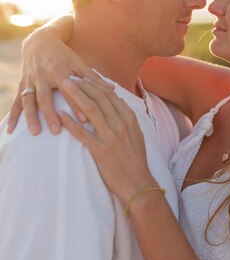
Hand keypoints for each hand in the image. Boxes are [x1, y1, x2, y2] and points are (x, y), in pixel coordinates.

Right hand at [7, 29, 101, 135]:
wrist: (39, 41)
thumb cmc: (64, 54)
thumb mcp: (78, 62)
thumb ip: (93, 78)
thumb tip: (113, 90)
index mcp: (58, 70)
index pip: (68, 90)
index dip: (75, 104)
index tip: (83, 119)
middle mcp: (42, 75)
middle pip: (45, 97)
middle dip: (50, 114)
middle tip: (57, 130)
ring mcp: (30, 80)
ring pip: (29, 100)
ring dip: (31, 117)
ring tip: (36, 132)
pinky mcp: (22, 84)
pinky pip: (16, 101)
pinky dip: (13, 116)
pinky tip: (11, 130)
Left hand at [58, 78, 155, 205]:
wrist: (139, 183)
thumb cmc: (136, 160)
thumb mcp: (136, 134)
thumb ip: (126, 117)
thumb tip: (117, 100)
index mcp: (129, 119)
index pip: (110, 95)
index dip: (94, 83)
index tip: (83, 75)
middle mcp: (120, 125)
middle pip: (99, 98)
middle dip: (83, 84)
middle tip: (69, 75)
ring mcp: (111, 137)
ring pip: (91, 110)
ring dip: (76, 95)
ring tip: (64, 86)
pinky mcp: (101, 151)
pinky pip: (83, 134)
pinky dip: (71, 123)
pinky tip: (60, 114)